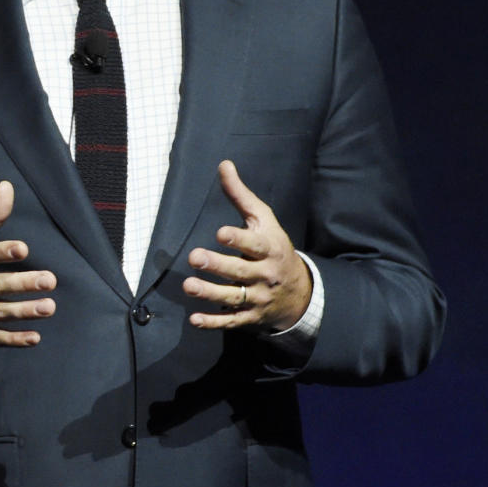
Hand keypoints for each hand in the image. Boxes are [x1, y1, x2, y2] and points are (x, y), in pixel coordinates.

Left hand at [183, 160, 311, 331]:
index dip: (238, 239)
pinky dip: (214, 322)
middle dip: (217, 265)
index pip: (254, 245)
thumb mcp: (264, 220)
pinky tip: (195, 319)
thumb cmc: (274, 247)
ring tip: (188, 285)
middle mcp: (265, 274)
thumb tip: (223, 164)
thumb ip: (241, 196)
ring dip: (210, 293)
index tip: (220, 233)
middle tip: (195, 257)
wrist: (299, 291)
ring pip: (233, 297)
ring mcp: (258, 298)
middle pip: (240, 271)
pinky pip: (231, 321)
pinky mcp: (250, 317)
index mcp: (269, 248)